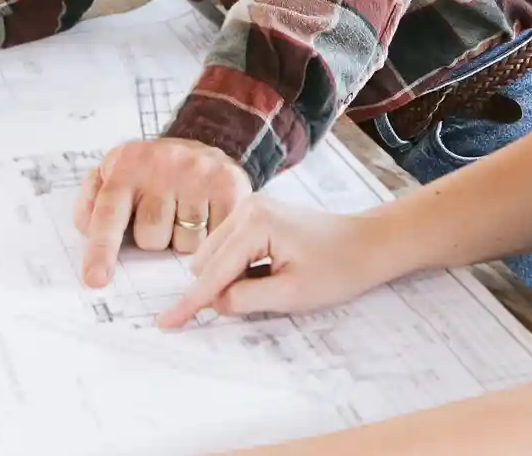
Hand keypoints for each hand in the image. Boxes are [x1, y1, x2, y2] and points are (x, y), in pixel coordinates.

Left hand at [71, 138, 250, 286]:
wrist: (199, 141)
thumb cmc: (149, 172)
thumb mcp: (112, 174)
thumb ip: (91, 204)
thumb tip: (87, 232)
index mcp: (126, 165)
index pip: (109, 213)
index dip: (102, 249)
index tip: (96, 279)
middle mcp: (164, 165)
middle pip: (151, 238)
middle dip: (154, 239)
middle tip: (161, 214)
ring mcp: (199, 174)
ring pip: (186, 244)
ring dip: (183, 239)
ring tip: (184, 212)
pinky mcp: (229, 185)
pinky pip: (215, 238)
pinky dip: (209, 236)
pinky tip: (206, 215)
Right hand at [154, 195, 393, 329]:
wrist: (367, 244)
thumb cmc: (337, 269)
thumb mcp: (291, 295)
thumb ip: (246, 299)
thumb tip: (215, 301)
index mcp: (255, 224)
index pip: (212, 273)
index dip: (189, 303)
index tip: (164, 323)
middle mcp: (247, 208)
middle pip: (206, 261)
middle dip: (218, 288)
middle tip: (260, 298)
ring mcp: (250, 207)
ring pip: (214, 254)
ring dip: (228, 278)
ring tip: (270, 283)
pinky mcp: (256, 213)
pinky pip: (228, 246)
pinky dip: (236, 267)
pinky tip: (266, 271)